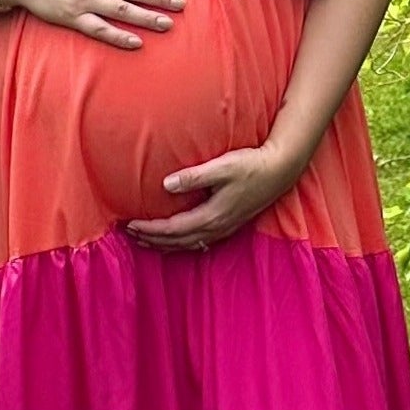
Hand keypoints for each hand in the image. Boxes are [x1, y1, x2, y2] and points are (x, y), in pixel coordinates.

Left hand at [125, 140, 309, 251]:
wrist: (280, 171)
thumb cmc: (251, 165)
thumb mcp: (221, 167)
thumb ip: (193, 177)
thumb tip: (165, 185)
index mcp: (211, 216)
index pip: (172, 229)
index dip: (149, 229)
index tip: (130, 224)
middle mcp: (216, 228)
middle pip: (177, 241)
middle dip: (152, 239)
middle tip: (130, 234)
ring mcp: (224, 229)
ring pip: (188, 244)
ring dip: (166, 244)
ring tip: (147, 241)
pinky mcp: (230, 225)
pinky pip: (200, 242)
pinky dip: (183, 244)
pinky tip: (179, 241)